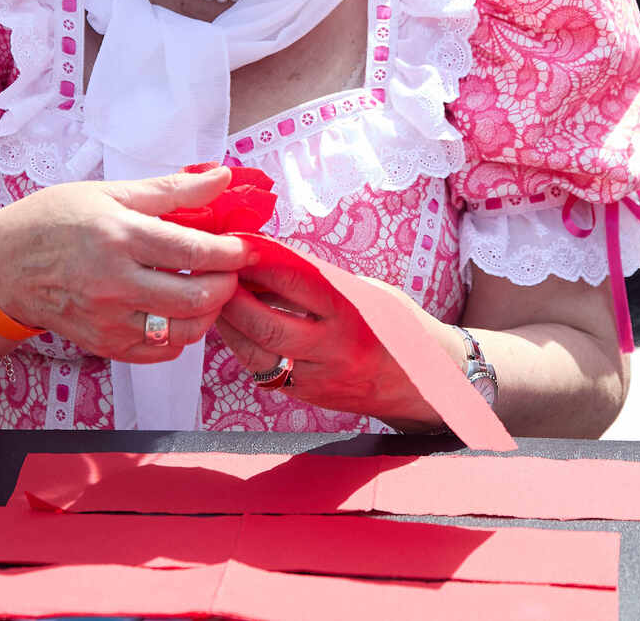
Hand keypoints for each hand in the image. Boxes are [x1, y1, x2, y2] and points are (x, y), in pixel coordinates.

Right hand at [0, 168, 254, 363]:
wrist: (3, 265)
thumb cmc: (56, 220)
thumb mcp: (111, 193)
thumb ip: (172, 190)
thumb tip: (223, 177)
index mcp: (119, 237)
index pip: (193, 252)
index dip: (231, 252)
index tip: (245, 247)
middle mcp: (114, 283)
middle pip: (195, 297)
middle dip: (226, 284)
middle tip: (229, 270)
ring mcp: (107, 319)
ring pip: (182, 332)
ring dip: (207, 313)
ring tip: (207, 290)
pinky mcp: (102, 344)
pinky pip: (158, 352)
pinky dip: (179, 336)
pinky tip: (178, 312)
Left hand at [213, 258, 455, 428]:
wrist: (424, 384)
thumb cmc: (398, 327)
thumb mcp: (370, 293)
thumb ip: (325, 280)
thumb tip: (274, 260)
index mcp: (352, 311)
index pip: (296, 281)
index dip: (261, 259)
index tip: (238, 242)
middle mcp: (334, 348)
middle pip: (266, 323)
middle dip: (233, 297)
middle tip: (215, 273)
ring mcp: (318, 377)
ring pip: (257, 354)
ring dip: (229, 325)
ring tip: (215, 299)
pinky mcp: (308, 397)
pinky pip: (265, 372)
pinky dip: (244, 349)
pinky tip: (233, 329)